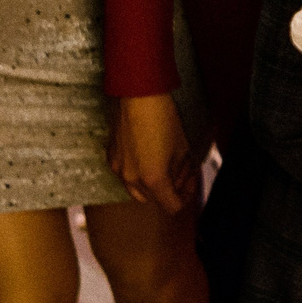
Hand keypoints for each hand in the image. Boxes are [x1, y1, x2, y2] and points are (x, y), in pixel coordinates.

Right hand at [110, 92, 203, 214]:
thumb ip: (183, 171)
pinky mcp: (111, 156)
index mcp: (153, 179)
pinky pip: (125, 175)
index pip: (172, 206)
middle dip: (169, 191)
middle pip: (154, 200)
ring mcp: (119, 168)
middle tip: (181, 175)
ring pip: (137, 190)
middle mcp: (132, 178)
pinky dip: (138, 173)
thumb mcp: (182, 148)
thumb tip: (184, 178)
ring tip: (165, 165)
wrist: (137, 95)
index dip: (185, 199)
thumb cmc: (162, 117)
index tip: (190, 188)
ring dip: (152, 184)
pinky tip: (148, 156)